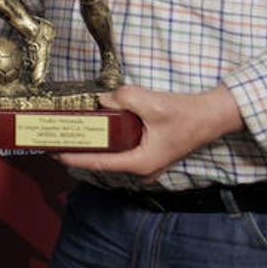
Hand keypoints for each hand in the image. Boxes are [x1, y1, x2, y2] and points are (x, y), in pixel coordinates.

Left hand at [57, 84, 243, 182]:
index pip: (99, 163)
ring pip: (113, 154)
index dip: (75, 157)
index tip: (55, 153)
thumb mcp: (150, 102)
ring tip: (73, 132)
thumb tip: (102, 99)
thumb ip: (122, 98)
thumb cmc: (185, 114)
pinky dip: (109, 139)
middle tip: (58, 139)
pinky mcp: (148, 154)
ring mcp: (146, 163)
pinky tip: (98, 127)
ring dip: (95, 143)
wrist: (211, 116)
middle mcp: (141, 168)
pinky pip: (123, 148)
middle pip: (104, 160)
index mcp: (140, 163)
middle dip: (81, 149)